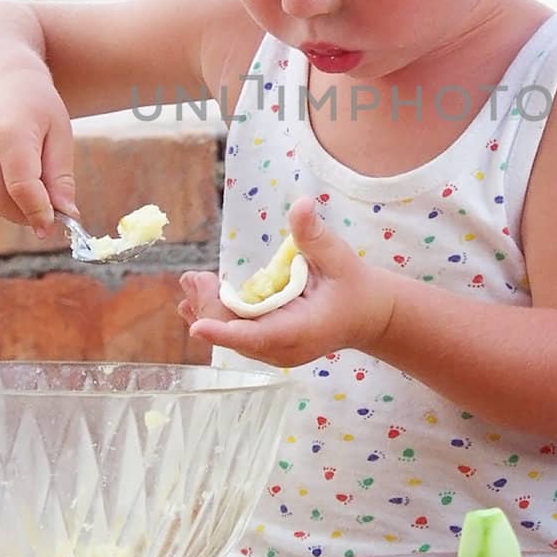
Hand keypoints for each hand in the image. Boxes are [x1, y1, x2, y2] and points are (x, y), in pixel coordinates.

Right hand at [0, 70, 78, 235]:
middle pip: (2, 199)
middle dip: (28, 214)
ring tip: (31, 190)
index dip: (38, 211)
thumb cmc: (37, 111)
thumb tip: (67, 215)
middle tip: (48, 211)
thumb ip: (61, 177)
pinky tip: (9, 185)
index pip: (21, 185)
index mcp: (9, 132)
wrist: (1, 87)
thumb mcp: (60, 135)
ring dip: (13, 211)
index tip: (52, 225)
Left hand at [177, 197, 395, 367]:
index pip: (262, 335)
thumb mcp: (338, 256)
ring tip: (189, 285)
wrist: (367, 315)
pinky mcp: (270, 347)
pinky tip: (192, 307)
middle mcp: (286, 348)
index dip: (228, 332)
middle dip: (210, 308)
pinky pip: (238, 336)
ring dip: (209, 312)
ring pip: (235, 337)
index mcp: (303, 329)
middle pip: (239, 334)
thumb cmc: (353, 285)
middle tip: (192, 279)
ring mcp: (277, 352)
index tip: (198, 327)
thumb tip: (302, 204)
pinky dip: (217, 319)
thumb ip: (315, 234)